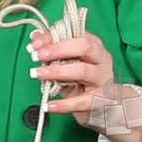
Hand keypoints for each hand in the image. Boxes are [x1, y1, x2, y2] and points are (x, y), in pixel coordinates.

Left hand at [24, 28, 141, 141]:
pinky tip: (49, 106)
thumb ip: (54, 50)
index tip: (35, 44)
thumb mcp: (69, 63)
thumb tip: (36, 36)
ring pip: (82, 71)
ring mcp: (102, 80)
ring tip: (39, 74)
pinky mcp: (100, 101)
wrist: (106, 107)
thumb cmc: (85, 82)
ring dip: (57, 71)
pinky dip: (63, 105)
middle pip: (84, 47)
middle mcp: (102, 60)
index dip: (53, 37)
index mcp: (95, 46)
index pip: (75, 34)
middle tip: (37, 56)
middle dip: (57, 49)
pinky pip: (80, 102)